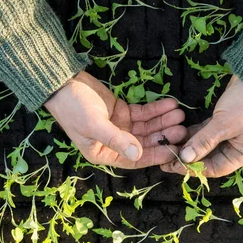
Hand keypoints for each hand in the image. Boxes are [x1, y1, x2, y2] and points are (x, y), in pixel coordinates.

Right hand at [45, 71, 186, 168]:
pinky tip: (169, 104)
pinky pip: (143, 113)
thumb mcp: (94, 125)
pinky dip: (156, 109)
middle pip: (145, 142)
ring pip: (147, 127)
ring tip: (179, 113)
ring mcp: (120, 126)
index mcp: (103, 153)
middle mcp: (114, 143)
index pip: (134, 160)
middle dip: (163, 134)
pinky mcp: (123, 111)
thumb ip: (116, 139)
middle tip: (181, 128)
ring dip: (163, 121)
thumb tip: (136, 155)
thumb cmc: (73, 108)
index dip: (154, 155)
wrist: (62, 82)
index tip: (173, 150)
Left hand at [161, 75, 242, 176]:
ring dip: (189, 145)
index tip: (172, 165)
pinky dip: (194, 134)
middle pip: (209, 159)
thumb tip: (185, 158)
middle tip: (165, 157)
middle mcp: (237, 149)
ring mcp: (231, 137)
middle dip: (189, 158)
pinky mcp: (224, 124)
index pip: (214, 169)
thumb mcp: (224, 124)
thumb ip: (203, 142)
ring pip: (206, 146)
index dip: (193, 168)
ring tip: (168, 145)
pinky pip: (207, 134)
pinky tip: (177, 134)